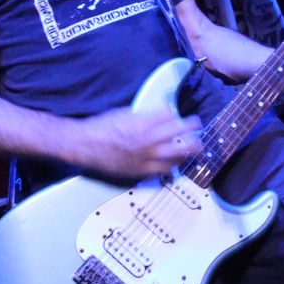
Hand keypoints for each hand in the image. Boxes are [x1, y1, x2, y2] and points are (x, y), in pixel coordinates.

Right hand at [76, 107, 202, 178]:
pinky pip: (164, 170)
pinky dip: (173, 164)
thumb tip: (163, 113)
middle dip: (193, 130)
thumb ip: (145, 114)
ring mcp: (146, 157)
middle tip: (198, 127)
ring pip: (177, 155)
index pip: (172, 116)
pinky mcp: (141, 170)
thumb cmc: (103, 126)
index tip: (188, 116)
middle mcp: (148, 140)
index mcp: (143, 122)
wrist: (85, 144)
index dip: (182, 116)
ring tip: (195, 145)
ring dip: (188, 149)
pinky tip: (177, 161)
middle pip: (181, 136)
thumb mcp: (126, 112)